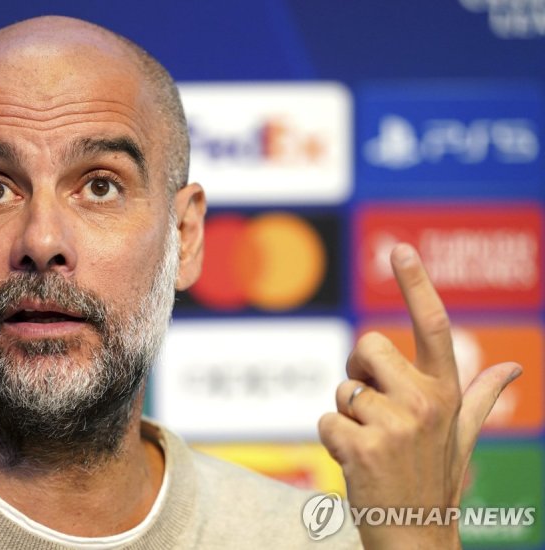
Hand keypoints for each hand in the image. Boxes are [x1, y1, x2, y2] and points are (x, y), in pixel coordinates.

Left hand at [318, 243, 521, 548]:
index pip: (433, 327)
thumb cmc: (433, 480)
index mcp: (446, 393)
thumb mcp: (462, 436)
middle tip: (374, 411)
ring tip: (370, 445)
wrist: (417, 536)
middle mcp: (425, 402)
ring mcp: (395, 425)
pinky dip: (331, 442)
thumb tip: (513, 371)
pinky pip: (325, 421)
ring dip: (346, 416)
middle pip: (366, 346)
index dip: (416, 285)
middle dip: (360, 372)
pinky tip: (355, 464)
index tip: (400, 249)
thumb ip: (480, 398)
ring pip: (342, 389)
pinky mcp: (362, 447)